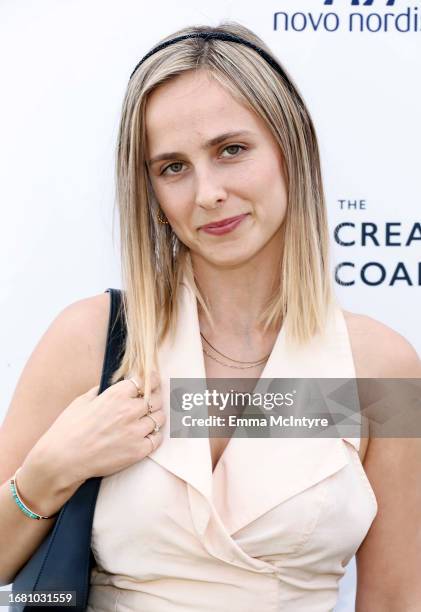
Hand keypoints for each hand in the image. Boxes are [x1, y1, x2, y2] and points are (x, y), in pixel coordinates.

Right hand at [23, 372, 164, 487]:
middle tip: (152, 402)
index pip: (145, 381)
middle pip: (156, 399)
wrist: (62, 459)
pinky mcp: (138, 451)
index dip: (151, 381)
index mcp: (116, 394)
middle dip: (155, 399)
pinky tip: (146, 436)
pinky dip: (154, 436)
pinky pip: (157, 439)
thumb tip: (109, 386)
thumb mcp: (82, 401)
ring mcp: (135, 431)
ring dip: (155, 418)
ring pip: (159, 418)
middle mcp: (129, 410)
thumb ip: (100, 391)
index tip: (153, 382)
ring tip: (148, 420)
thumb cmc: (68, 429)